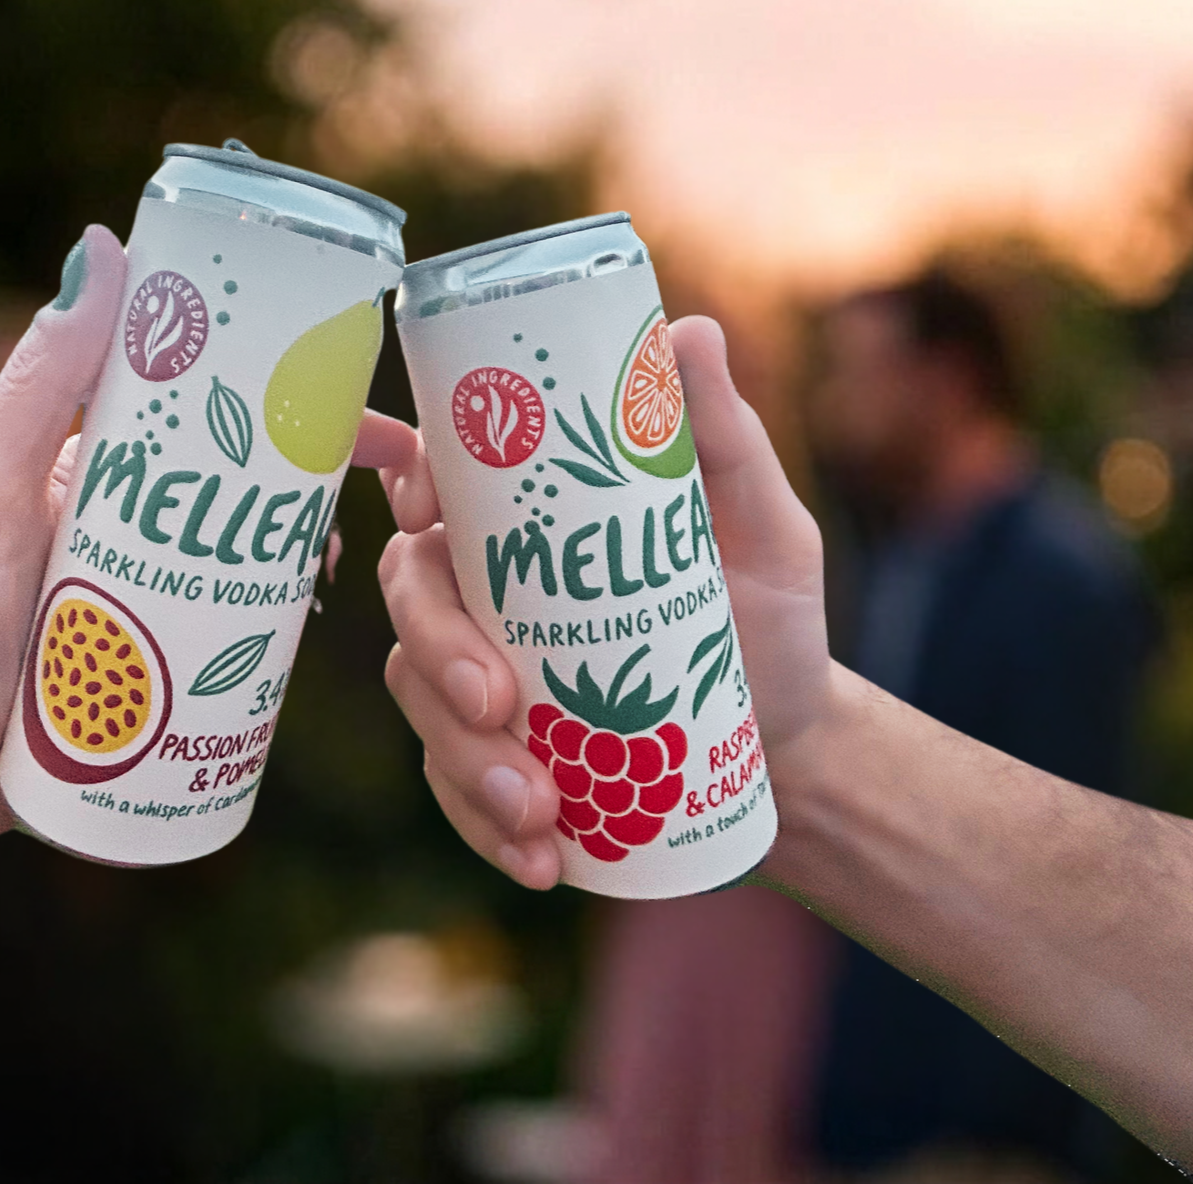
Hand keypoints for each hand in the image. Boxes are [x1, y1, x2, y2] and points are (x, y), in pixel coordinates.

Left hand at [0, 231, 426, 861]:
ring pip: (244, 571)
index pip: (201, 412)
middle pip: (240, 491)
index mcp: (87, 472)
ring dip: (297, 566)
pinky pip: (226, 652)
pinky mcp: (150, 682)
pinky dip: (269, 644)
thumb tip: (104, 246)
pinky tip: (298, 646)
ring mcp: (139, 607)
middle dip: (311, 487)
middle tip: (374, 498)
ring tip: (326, 577)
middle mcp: (121, 533)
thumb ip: (41, 381)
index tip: (354, 406)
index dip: (282, 398)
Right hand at [372, 315, 830, 887]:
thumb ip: (722, 437)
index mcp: (527, 525)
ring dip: (464, 761)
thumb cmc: (767, 616)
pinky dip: (486, 830)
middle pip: (410, 600)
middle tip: (497, 701)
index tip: (417, 500)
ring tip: (539, 810)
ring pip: (421, 704)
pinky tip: (540, 861)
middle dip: (436, 653)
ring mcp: (485, 684)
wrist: (792, 744)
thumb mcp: (763, 525)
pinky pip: (456, 793)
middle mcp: (488, 596)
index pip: (432, 481)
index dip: (400, 477)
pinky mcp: (501, 764)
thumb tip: (691, 331)